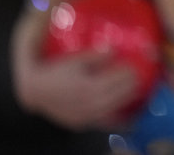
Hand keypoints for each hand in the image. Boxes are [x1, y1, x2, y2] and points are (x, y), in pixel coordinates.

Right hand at [19, 50, 139, 128]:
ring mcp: (86, 116)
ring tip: (134, 88)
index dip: (129, 72)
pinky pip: (105, 122)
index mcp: (90, 87)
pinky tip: (127, 115)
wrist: (36, 91)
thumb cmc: (58, 72)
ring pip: (115, 109)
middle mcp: (90, 104)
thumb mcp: (77, 60)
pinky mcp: (82, 123)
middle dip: (131, 84)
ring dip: (127, 98)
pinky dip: (117, 117)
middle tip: (137, 75)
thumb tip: (115, 50)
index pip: (120, 80)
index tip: (135, 65)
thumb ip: (97, 56)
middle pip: (121, 94)